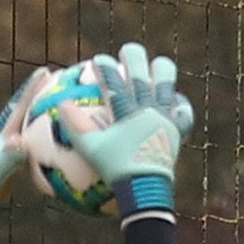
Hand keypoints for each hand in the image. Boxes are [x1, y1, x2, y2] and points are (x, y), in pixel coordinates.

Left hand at [0, 65, 53, 233]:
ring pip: (32, 121)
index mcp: (4, 129)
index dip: (32, 87)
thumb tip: (19, 141)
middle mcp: (8, 130)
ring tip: (63, 102)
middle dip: (42, 92)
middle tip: (59, 79)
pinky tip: (61, 136)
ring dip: (45, 111)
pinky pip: (36, 138)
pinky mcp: (17, 153)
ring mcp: (12, 141)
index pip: (20, 104)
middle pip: (28, 106)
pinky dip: (47, 133)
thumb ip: (9, 154)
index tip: (45, 71)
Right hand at [77, 42, 189, 209]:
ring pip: (167, 85)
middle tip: (128, 51)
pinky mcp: (177, 132)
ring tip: (159, 66)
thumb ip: (75, 127)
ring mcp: (165, 119)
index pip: (115, 82)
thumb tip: (61, 105)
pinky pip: (183, 113)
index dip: (106, 67)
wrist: (146, 191)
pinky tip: (175, 100)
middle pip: (142, 75)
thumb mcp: (91, 151)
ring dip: (162, 72)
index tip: (98, 58)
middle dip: (134, 57)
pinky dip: (179, 104)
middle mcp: (149, 111)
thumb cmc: (116, 172)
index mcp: (128, 113)